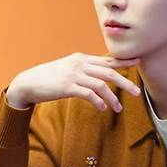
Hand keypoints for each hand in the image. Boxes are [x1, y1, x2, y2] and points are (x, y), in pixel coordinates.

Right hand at [5, 53, 140, 110]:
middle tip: (137, 92)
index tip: (138, 61)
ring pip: (101, 84)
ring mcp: (73, 74)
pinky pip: (89, 94)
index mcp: (81, 58)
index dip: (123, 61)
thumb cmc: (49, 78)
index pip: (107, 59)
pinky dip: (98, 101)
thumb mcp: (68, 69)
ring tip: (118, 108)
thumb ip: (83, 70)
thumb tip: (99, 77)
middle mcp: (79, 64)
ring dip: (112, 97)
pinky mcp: (67, 86)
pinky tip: (102, 108)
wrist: (28, 83)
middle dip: (125, 82)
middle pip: (109, 71)